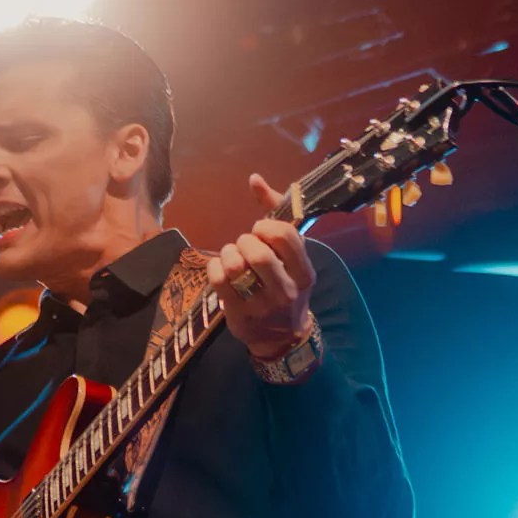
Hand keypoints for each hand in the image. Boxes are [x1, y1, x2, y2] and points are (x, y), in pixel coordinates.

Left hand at [207, 174, 316, 360]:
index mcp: (304, 273)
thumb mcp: (293, 258)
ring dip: (228, 252)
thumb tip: (254, 179)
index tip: (261, 233)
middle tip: (244, 245)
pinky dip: (214, 266)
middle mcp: (286, 290)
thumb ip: (277, 216)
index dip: (266, 227)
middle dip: (245, 241)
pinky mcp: (238, 315)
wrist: (282, 339)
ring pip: (236, 266)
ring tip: (231, 256)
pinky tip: (220, 268)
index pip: (285, 236)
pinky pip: (218, 280)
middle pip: (258, 252)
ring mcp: (261, 306)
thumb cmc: (286, 287)